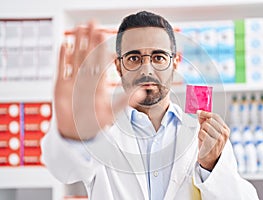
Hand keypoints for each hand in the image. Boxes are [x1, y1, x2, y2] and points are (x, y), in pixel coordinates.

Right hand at [54, 22, 143, 139]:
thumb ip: (125, 101)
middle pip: (88, 55)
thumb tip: (143, 91)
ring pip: (76, 57)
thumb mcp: (112, 112)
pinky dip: (63, 57)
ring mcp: (74, 81)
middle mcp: (87, 80)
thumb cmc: (95, 124)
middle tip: (92, 23)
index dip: (102, 48)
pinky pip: (62, 68)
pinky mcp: (61, 86)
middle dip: (90, 40)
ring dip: (77, 43)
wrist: (77, 134)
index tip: (105, 35)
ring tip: (79, 28)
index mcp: (99, 84)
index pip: (101, 62)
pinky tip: (64, 44)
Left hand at [197, 110, 229, 170]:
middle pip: (209, 121)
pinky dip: (199, 137)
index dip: (206, 113)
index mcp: (225, 130)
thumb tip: (200, 112)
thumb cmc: (210, 145)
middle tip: (204, 133)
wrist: (210, 160)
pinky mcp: (211, 143)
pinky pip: (201, 133)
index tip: (199, 112)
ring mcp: (219, 139)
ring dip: (201, 132)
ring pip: (204, 126)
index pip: (216, 116)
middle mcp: (224, 134)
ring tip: (204, 139)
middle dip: (203, 126)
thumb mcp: (210, 132)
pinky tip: (203, 142)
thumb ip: (205, 122)